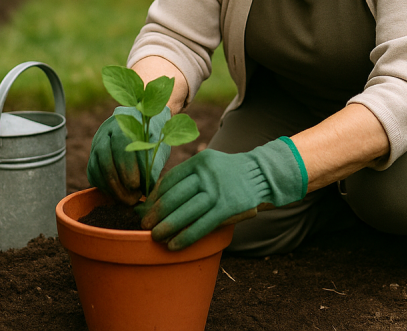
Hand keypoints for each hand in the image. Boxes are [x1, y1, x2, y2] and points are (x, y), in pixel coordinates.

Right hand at [87, 106, 171, 204]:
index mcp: (125, 123)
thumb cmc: (153, 136)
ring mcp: (97, 143)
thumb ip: (154, 163)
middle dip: (118, 182)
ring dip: (110, 188)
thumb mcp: (158, 144)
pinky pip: (92, 172)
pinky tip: (116, 195)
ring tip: (126, 200)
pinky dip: (102, 186)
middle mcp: (106, 132)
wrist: (141, 121)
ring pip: (96, 166)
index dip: (127, 169)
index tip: (137, 185)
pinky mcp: (93, 155)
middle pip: (105, 158)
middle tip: (132, 198)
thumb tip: (147, 188)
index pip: (121, 147)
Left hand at [140, 137, 306, 249]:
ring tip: (155, 237)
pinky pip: (201, 225)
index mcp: (199, 161)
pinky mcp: (227, 208)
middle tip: (144, 225)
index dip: (154, 197)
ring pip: (184, 212)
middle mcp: (206, 174)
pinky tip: (174, 245)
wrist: (262, 175)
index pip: (169, 180)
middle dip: (155, 213)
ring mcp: (217, 191)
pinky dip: (185, 237)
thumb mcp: (208, 165)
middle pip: (173, 196)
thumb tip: (154, 200)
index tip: (146, 208)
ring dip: (166, 227)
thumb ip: (187, 179)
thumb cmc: (228, 174)